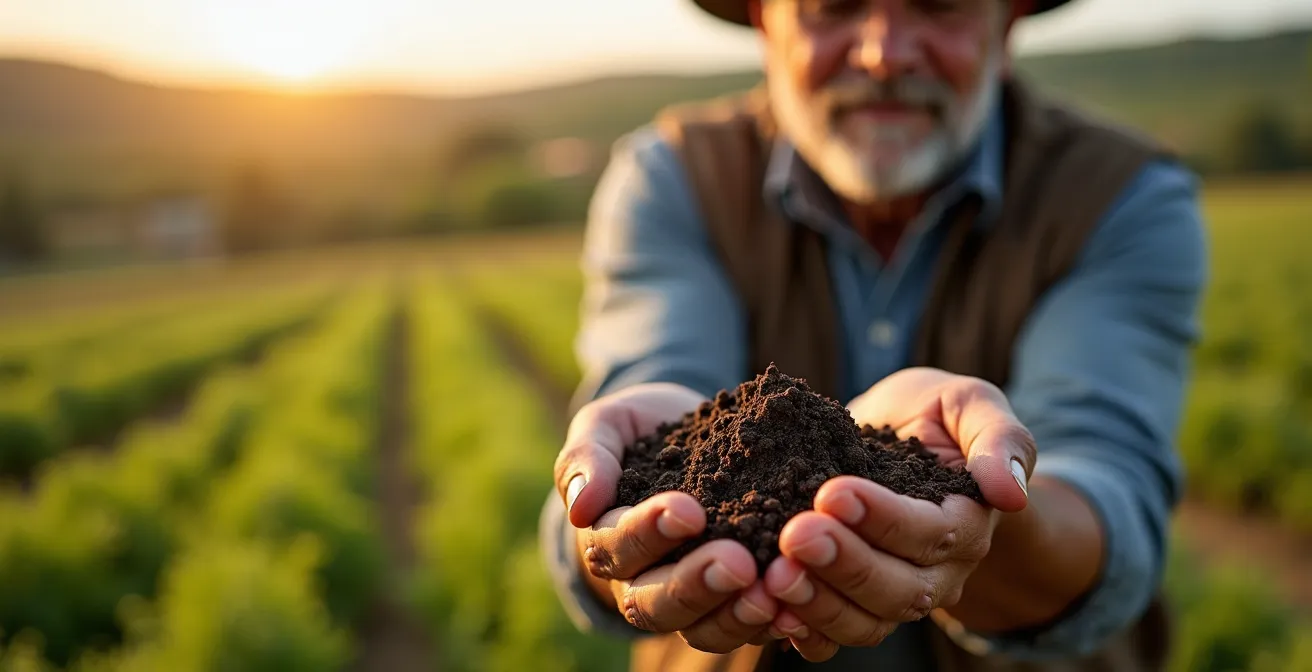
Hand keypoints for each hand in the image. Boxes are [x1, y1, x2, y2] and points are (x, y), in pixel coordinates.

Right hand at [554, 383, 779, 653]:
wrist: (688, 436)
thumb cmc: (641, 430)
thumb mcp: (607, 426)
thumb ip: (587, 457)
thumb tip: (581, 507)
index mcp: (607, 539)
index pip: (616, 546)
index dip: (649, 534)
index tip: (688, 511)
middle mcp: (641, 581)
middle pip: (654, 603)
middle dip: (696, 586)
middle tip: (738, 564)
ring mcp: (687, 600)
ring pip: (699, 629)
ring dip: (734, 616)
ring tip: (770, 595)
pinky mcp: (731, 602)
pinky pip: (744, 629)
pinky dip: (770, 625)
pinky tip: (797, 610)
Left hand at [763, 368, 1036, 660]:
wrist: (896, 434)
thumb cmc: (934, 415)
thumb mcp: (970, 405)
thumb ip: (999, 439)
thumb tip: (1010, 493)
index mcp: (967, 524)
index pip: (930, 533)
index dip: (884, 519)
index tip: (833, 493)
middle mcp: (937, 572)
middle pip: (898, 590)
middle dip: (844, 565)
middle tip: (794, 535)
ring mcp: (894, 593)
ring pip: (865, 621)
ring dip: (818, 602)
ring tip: (774, 574)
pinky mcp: (853, 602)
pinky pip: (835, 635)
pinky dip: (804, 630)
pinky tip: (771, 610)